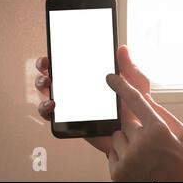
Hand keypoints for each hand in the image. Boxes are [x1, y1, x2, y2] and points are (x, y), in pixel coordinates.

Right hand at [35, 45, 150, 152]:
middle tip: (46, 66)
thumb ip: (129, 67)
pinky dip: (47, 110)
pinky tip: (53, 104)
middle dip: (44, 69)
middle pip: (54, 77)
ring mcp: (74, 107)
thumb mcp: (137, 83)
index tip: (53, 52)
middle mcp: (80, 91)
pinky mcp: (73, 123)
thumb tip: (122, 48)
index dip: (58, 57)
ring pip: (49, 95)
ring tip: (48, 84)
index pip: (71, 64)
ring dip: (42, 87)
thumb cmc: (139, 107)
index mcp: (93, 78)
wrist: (140, 134)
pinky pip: (54, 118)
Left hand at [106, 74, 182, 181]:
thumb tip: (145, 98)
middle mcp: (141, 143)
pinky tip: (136, 163)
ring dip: (127, 142)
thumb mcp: (182, 134)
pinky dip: (121, 155)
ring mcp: (127, 158)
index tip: (110, 78)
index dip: (120, 86)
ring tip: (143, 154)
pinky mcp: (117, 171)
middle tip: (149, 142)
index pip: (134, 100)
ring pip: (117, 136)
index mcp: (158, 130)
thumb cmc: (180, 162)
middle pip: (126, 122)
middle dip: (135, 128)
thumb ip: (163, 113)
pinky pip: (112, 152)